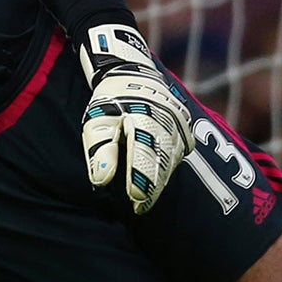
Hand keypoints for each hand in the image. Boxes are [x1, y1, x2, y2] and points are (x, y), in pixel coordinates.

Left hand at [78, 23, 190, 214]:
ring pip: (171, 161)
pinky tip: (155, 181)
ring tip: (144, 200)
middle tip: (139, 207)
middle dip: (151, 187)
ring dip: (159, 181)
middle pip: (161, 162)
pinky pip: (177, 155)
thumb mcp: (97, 121)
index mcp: (144, 118)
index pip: (144, 154)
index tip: (134, 201)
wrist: (133, 74)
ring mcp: (180, 127)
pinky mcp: (185, 131)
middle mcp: (167, 122)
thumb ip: (100, 150)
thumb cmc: (110, 101)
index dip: (141, 180)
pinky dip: (165, 169)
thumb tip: (101, 180)